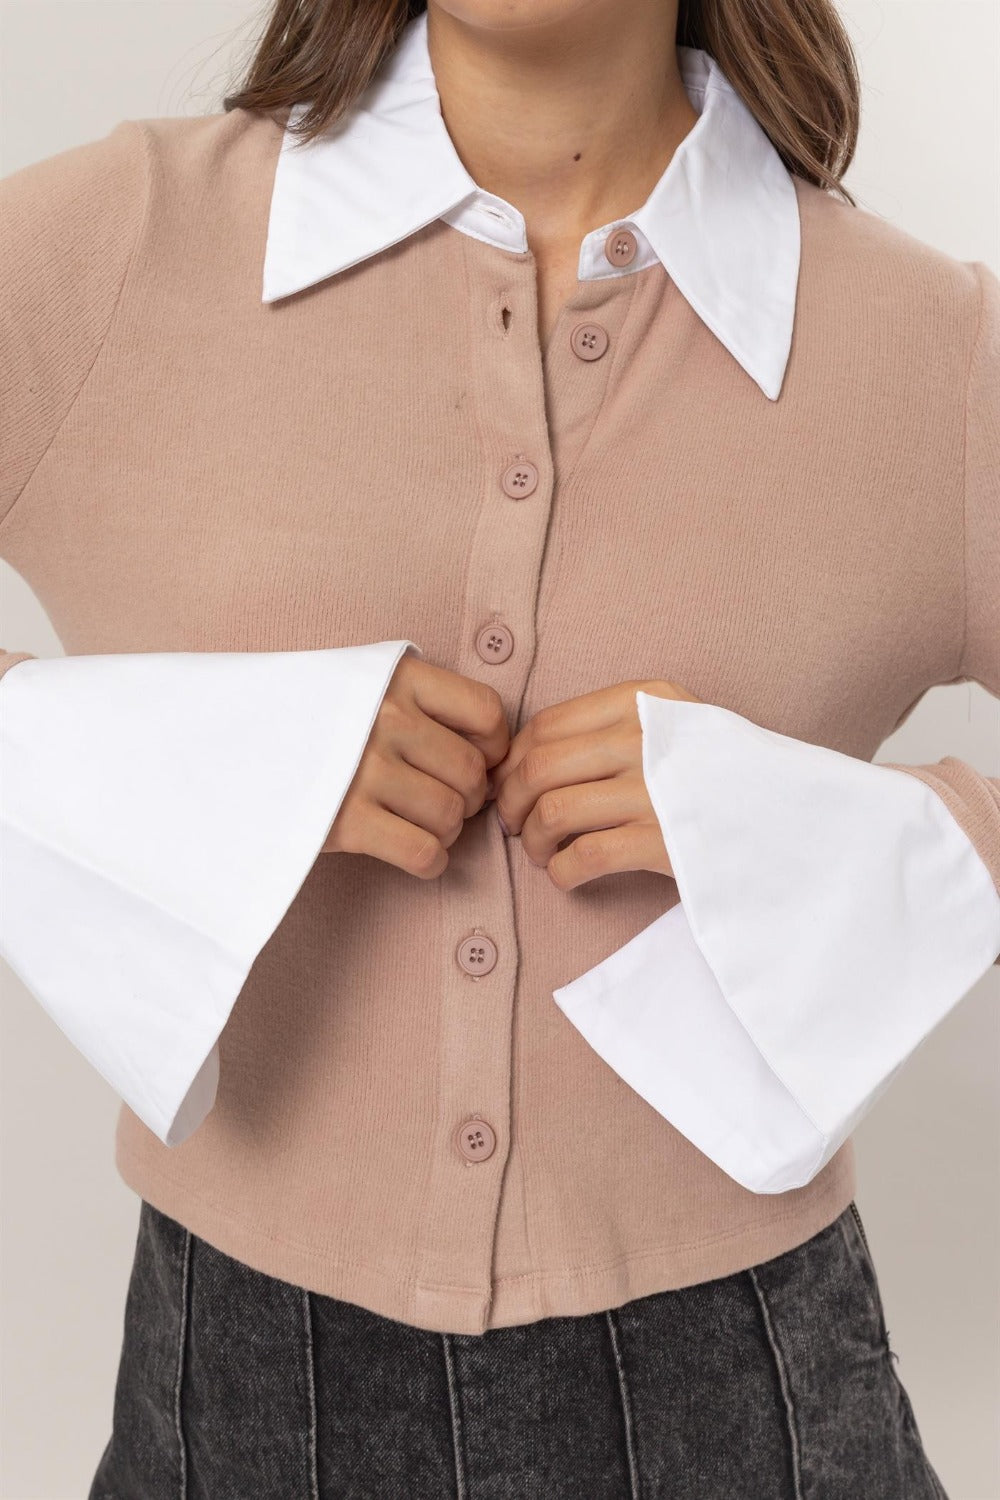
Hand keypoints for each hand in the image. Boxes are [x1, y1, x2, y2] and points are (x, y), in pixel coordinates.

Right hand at [323, 655, 509, 877]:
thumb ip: (420, 700)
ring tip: (426, 826)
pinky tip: (419, 855)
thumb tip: (490, 750)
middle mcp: (387, 718)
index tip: (479, 762)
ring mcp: (366, 769)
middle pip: (471, 773)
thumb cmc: (307, 716)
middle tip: (449, 803)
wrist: (223, 742)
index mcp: (398, 677)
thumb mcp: (362, 681)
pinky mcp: (345, 820)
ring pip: (450, 815)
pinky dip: (431, 862)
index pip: (488, 713)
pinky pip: (423, 852)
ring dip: (448, 831)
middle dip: (470, 798)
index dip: (494, 747)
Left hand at [488, 679, 701, 890]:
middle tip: (516, 826)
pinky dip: (561, 872)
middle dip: (512, 804)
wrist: (795, 818)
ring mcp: (657, 790)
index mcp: (646, 700)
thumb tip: (519, 761)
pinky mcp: (664, 842)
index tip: (511, 787)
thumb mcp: (672, 726)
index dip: (514, 762)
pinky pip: (583, 857)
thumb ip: (608, 729)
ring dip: (534, 841)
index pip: (547, 725)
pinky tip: (567, 876)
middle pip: (539, 768)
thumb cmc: (717, 775)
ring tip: (542, 854)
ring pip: (553, 811)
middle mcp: (649, 737)